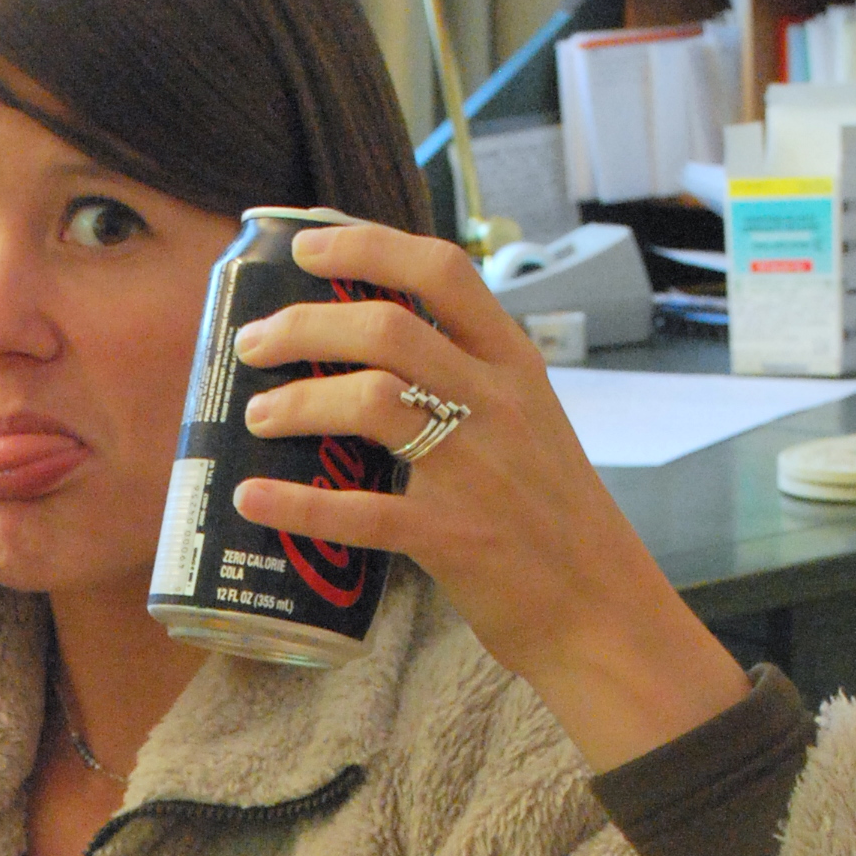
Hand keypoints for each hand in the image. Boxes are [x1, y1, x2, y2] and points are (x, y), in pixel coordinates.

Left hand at [232, 224, 748, 769]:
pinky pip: (359, 512)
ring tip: (257, 416)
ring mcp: (475, 469)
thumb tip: (382, 355)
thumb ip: (471, 382)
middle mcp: (496, 404)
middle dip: (304, 325)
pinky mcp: (452, 537)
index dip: (366, 246)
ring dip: (297, 403)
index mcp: (515, 366)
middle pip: (386, 329)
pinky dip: (295, 504)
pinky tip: (252, 498)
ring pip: (370, 402)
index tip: (307, 248)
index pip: (442, 271)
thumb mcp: (530, 424)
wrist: (602, 608)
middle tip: (253, 343)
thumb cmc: (555, 518)